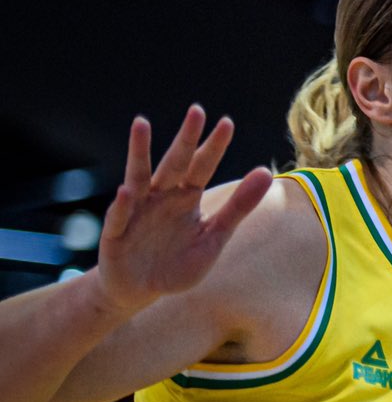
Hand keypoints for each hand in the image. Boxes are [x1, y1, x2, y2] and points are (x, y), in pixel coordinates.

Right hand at [96, 107, 272, 312]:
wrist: (141, 290)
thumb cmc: (178, 263)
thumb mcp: (214, 238)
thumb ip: (238, 208)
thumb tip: (266, 172)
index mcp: (186, 199)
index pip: (202, 168)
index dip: (213, 147)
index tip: (227, 123)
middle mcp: (160, 197)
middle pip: (175, 164)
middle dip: (185, 139)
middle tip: (197, 111)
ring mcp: (136, 211)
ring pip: (139, 176)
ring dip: (139, 151)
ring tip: (142, 124)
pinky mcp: (115, 232)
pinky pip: (120, 216)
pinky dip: (123, 206)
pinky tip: (127, 192)